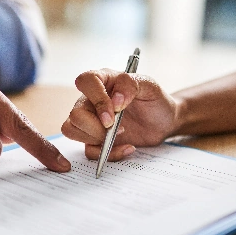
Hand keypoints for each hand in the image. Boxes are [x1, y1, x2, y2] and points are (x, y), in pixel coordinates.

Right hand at [61, 68, 178, 160]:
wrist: (164, 121)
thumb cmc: (155, 100)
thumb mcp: (150, 86)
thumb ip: (131, 85)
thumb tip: (115, 100)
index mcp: (103, 81)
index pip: (85, 82)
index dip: (97, 99)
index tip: (114, 113)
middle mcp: (92, 100)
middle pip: (75, 114)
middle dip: (95, 127)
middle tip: (119, 128)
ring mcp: (91, 120)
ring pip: (71, 130)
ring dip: (96, 139)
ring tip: (121, 134)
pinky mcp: (95, 139)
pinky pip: (89, 151)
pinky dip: (109, 153)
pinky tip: (128, 147)